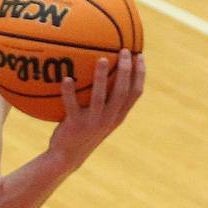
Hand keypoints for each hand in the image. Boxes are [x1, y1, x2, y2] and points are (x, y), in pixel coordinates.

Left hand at [48, 49, 145, 171]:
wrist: (68, 156)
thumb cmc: (83, 130)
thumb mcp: (99, 116)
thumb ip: (104, 97)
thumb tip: (102, 65)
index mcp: (118, 115)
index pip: (135, 93)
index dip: (140, 74)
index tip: (141, 55)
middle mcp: (109, 119)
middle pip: (122, 92)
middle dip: (125, 71)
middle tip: (124, 51)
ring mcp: (93, 123)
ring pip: (100, 98)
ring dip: (101, 78)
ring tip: (101, 59)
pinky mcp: (75, 125)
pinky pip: (72, 105)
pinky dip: (69, 92)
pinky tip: (67, 78)